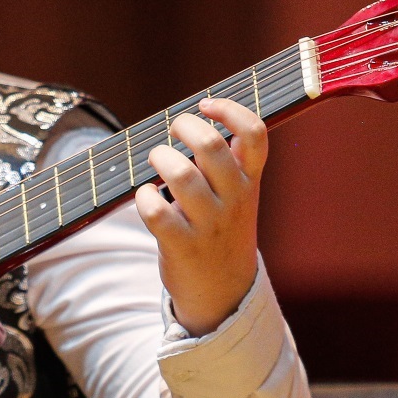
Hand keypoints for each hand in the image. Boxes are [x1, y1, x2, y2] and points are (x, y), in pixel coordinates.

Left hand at [134, 96, 267, 336]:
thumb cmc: (222, 232)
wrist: (224, 293)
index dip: (230, 109)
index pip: (254, 134)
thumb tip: (199, 117)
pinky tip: (146, 196)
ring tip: (156, 162)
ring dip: (159, 158)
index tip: (206, 104)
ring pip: (180, 174)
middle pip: (210, 146)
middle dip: (183, 127)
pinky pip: (156, 211)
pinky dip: (143, 197)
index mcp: (250, 182)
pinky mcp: (182, 246)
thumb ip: (230, 162)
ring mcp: (210, 224)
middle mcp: (235, 200)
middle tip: (171, 133)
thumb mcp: (240, 196)